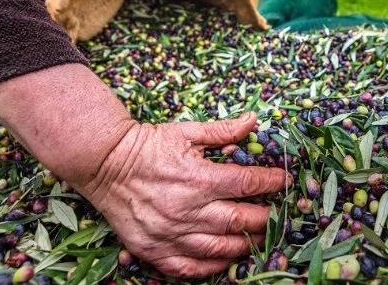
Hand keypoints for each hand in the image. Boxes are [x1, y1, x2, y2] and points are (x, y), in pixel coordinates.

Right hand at [0, 65, 285, 278]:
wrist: (104, 163)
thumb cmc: (149, 145)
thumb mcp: (186, 132)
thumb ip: (223, 131)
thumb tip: (255, 121)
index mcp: (199, 178)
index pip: (248, 184)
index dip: (271, 182)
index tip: (283, 180)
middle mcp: (188, 210)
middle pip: (241, 221)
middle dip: (265, 218)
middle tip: (277, 214)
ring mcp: (171, 233)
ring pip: (221, 248)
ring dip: (246, 244)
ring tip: (259, 237)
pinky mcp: (154, 249)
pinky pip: (190, 267)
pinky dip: (212, 265)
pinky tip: (226, 258)